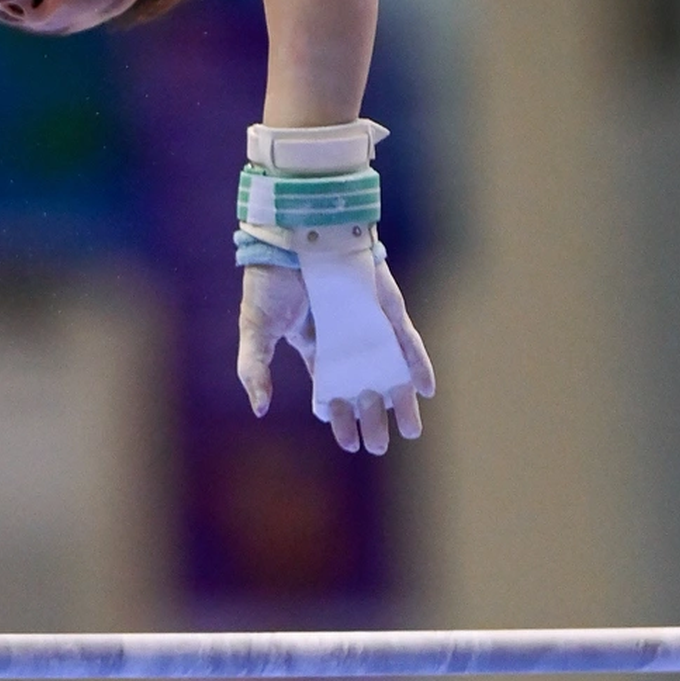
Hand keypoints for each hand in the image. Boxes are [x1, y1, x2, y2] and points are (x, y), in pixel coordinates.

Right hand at [236, 255, 433, 454]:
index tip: (348, 444)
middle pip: (364, 387)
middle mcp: (346, 339)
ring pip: (389, 369)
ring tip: (411, 431)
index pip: (332, 389)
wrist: (292, 234)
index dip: (340, 417)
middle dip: (372, 418)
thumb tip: (259, 409)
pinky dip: (417, 364)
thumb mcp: (256, 328)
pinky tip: (425, 389)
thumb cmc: (270, 279)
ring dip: (401, 400)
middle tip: (379, 446)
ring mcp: (368, 324)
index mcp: (315, 345)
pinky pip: (406, 340)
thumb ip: (254, 368)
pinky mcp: (386, 308)